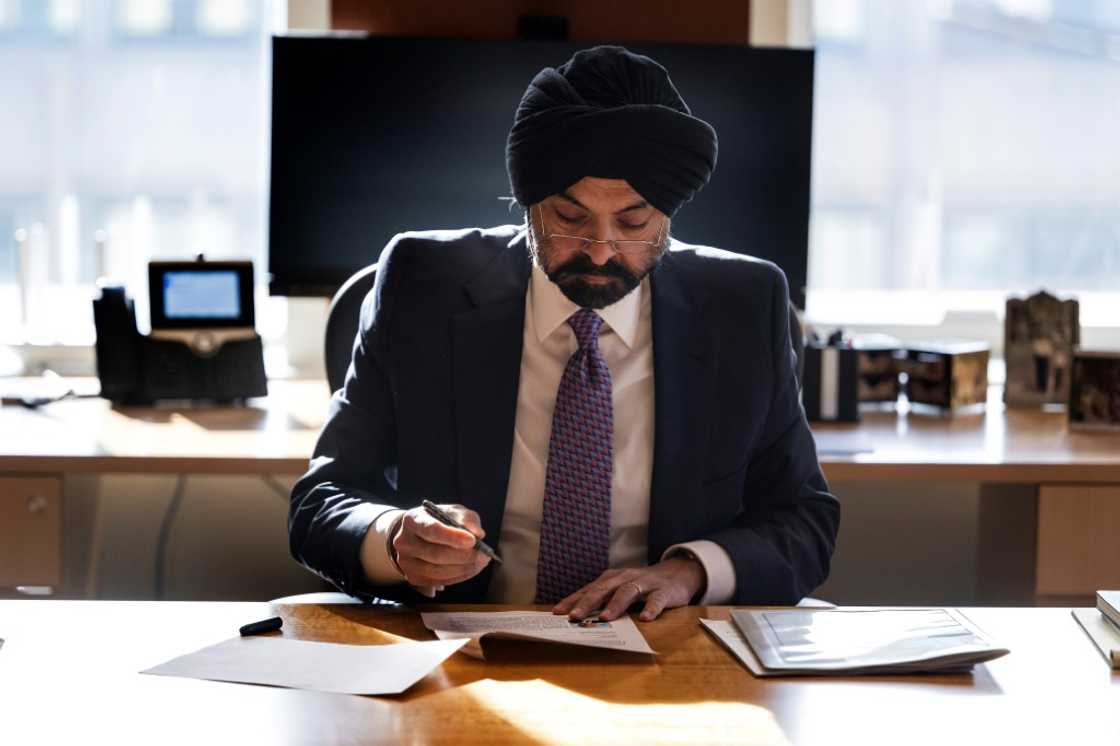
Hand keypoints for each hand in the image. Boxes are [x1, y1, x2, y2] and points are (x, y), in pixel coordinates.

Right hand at [391, 504, 489, 596]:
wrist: (418, 534)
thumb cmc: (439, 520)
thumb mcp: (453, 511)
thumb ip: (467, 519)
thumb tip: (478, 534)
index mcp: (412, 520)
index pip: (432, 530)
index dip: (453, 537)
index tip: (473, 541)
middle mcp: (404, 542)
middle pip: (436, 554)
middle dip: (464, 556)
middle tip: (484, 555)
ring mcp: (406, 562)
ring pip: (437, 572)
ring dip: (463, 569)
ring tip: (480, 562)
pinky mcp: (413, 577)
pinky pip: (438, 581)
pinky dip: (457, 577)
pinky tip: (469, 569)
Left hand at [552, 556, 704, 621]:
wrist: (677, 573)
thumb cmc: (641, 586)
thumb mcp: (620, 589)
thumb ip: (603, 601)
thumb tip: (577, 619)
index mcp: (611, 579)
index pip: (588, 590)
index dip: (572, 601)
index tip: (556, 613)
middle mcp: (625, 578)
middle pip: (603, 589)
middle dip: (587, 603)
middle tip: (574, 617)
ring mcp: (645, 583)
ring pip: (627, 592)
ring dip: (616, 605)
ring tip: (606, 618)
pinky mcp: (664, 591)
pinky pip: (657, 600)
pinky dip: (651, 608)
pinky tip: (646, 619)